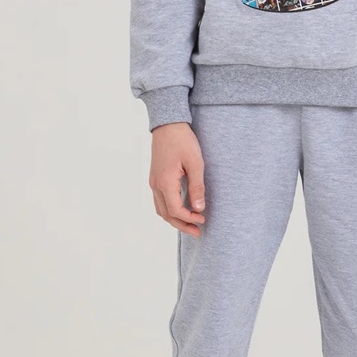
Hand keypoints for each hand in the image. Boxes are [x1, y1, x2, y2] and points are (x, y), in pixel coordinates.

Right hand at [149, 122, 206, 236]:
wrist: (168, 124)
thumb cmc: (183, 141)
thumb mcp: (195, 163)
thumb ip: (197, 187)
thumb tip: (199, 209)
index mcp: (165, 182)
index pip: (176, 211)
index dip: (189, 219)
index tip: (202, 220)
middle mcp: (155, 185)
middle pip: (166, 214)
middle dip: (181, 225)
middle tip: (197, 232)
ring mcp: (153, 181)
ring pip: (161, 209)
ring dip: (174, 219)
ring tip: (190, 224)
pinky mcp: (155, 177)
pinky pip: (160, 200)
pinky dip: (170, 209)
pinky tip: (181, 209)